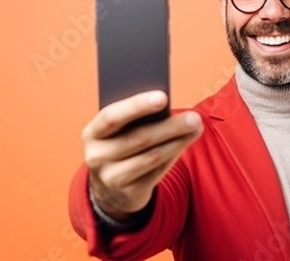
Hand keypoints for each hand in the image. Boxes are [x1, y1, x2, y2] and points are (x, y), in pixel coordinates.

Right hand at [81, 90, 202, 220]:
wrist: (111, 189)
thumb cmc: (122, 147)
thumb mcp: (120, 132)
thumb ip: (138, 118)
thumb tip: (169, 104)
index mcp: (93, 133)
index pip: (112, 117)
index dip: (137, 106)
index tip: (163, 97)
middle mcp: (97, 156)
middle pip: (138, 138)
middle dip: (169, 126)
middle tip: (194, 116)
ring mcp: (111, 177)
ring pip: (152, 156)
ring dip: (178, 140)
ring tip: (196, 127)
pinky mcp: (129, 192)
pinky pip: (157, 171)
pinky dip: (174, 153)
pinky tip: (187, 141)